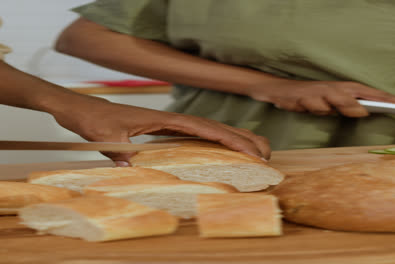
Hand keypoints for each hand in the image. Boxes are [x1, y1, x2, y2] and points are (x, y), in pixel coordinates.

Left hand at [50, 95, 269, 165]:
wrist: (85, 109)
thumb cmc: (96, 119)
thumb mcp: (106, 136)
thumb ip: (121, 152)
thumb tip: (133, 171)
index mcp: (166, 119)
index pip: (206, 129)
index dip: (230, 140)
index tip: (250, 151)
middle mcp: (175, 120)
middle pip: (217, 127)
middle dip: (243, 140)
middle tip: (266, 156)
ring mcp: (174, 125)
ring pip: (212, 130)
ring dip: (236, 139)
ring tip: (257, 153)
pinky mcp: (169, 131)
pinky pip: (201, 137)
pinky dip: (219, 143)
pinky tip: (226, 152)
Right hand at [247, 79, 394, 116]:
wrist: (280, 91)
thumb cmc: (310, 98)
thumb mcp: (332, 106)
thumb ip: (349, 109)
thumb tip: (364, 114)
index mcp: (349, 90)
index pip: (380, 97)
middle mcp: (340, 88)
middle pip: (370, 96)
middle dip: (389, 103)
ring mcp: (325, 90)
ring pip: (343, 103)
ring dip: (339, 108)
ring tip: (323, 106)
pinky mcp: (309, 95)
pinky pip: (319, 107)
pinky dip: (314, 109)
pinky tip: (303, 106)